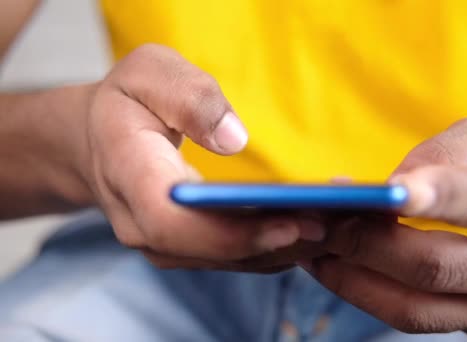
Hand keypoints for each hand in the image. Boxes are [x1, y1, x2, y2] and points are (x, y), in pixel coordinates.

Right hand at [81, 44, 324, 271]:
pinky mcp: (190, 247)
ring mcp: (165, 243)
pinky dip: (279, 244)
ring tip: (343, 224)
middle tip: (341, 224)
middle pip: (212, 249)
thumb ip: (187, 97)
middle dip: (278, 241)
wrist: (101, 139)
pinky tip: (319, 226)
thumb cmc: (129, 102)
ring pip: (230, 259)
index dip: (231, 231)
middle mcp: (143, 224)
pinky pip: (236, 255)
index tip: (291, 223)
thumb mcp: (149, 73)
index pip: (173, 221)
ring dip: (288, 246)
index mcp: (128, 174)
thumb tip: (234, 138)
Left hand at [306, 118, 466, 335]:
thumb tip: (387, 190)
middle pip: (435, 267)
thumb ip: (441, 155)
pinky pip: (415, 319)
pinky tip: (339, 268)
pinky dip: (368, 294)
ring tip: (315, 251)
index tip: (384, 191)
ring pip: (417, 309)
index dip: (431, 196)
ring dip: (354, 280)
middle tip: (320, 222)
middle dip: (367, 244)